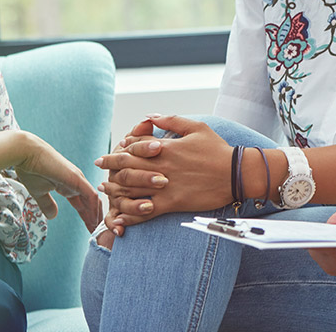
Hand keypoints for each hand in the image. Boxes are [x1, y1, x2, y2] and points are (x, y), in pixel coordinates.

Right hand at [0, 130, 101, 231]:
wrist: (26, 154)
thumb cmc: (31, 170)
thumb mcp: (40, 193)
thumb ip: (48, 204)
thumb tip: (54, 216)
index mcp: (69, 185)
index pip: (83, 204)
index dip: (88, 218)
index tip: (91, 231)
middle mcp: (77, 182)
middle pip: (91, 203)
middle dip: (96, 219)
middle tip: (99, 236)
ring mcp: (78, 179)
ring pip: (94, 200)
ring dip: (97, 216)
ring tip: (100, 232)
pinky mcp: (76, 178)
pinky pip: (90, 195)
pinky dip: (94, 209)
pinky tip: (96, 221)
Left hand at [95, 115, 231, 228]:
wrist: (235, 174)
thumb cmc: (217, 149)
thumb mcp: (196, 127)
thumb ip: (170, 120)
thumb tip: (149, 117)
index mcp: (165, 148)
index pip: (133, 149)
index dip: (117, 151)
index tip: (108, 153)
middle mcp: (161, 167)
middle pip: (127, 168)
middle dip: (110, 168)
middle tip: (100, 169)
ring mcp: (165, 187)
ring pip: (132, 190)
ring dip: (115, 190)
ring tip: (106, 190)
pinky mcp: (172, 204)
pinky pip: (146, 212)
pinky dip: (130, 216)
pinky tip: (120, 218)